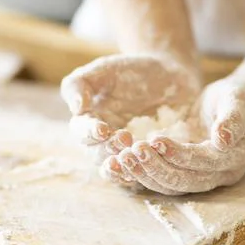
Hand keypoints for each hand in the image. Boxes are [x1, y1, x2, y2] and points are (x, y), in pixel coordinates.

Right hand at [61, 54, 199, 163]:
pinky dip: (152, 172)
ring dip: (126, 168)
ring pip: (122, 173)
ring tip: (136, 154)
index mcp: (89, 125)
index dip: (89, 133)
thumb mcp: (102, 70)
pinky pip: (150, 174)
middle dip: (109, 151)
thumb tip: (76, 108)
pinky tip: (158, 160)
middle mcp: (106, 146)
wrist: (169, 73)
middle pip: (100, 157)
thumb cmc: (130, 70)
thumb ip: (80, 84)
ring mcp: (130, 156)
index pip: (82, 134)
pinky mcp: (155, 160)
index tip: (102, 128)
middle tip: (124, 137)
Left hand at [101, 77, 244, 194]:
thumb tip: (223, 140)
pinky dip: (142, 173)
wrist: (236, 106)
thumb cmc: (240, 100)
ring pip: (171, 185)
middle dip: (157, 168)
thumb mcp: (240, 103)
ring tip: (122, 157)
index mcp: (236, 159)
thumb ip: (233, 120)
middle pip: (185, 181)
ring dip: (145, 174)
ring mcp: (202, 177)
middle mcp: (219, 175)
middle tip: (132, 152)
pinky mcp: (185, 172)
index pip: (206, 162)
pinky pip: (162, 179)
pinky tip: (121, 162)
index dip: (181, 154)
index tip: (156, 140)